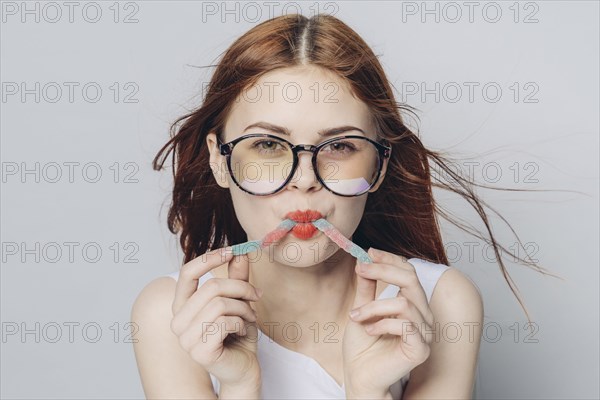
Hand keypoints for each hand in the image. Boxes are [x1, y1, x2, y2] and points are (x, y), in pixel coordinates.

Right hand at [170, 247, 261, 389]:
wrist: (244, 367)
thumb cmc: (238, 334)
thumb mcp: (238, 301)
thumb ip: (236, 278)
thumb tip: (239, 252)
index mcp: (182, 306)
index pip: (187, 272)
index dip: (210, 258)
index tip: (232, 251)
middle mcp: (178, 321)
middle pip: (211, 287)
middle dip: (241, 288)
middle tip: (256, 296)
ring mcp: (185, 339)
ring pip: (220, 304)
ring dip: (243, 308)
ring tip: (249, 317)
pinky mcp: (199, 351)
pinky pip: (224, 323)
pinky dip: (241, 323)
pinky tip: (242, 331)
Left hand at [342, 248, 433, 395]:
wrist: (359, 376)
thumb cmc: (362, 346)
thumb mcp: (362, 309)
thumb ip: (367, 286)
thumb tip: (364, 260)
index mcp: (412, 304)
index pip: (409, 272)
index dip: (390, 259)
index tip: (368, 252)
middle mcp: (423, 316)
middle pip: (411, 279)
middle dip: (383, 270)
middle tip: (361, 269)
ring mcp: (425, 333)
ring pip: (404, 302)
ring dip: (374, 307)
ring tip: (356, 317)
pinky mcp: (421, 349)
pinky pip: (405, 324)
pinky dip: (383, 324)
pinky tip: (370, 331)